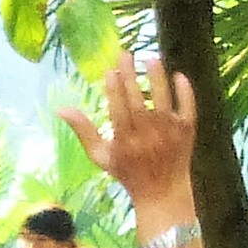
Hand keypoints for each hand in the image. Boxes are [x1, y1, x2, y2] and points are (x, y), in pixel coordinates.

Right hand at [67, 54, 196, 222]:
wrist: (163, 193)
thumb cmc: (127, 173)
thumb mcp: (100, 155)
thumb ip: (83, 130)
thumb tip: (60, 108)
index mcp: (125, 139)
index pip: (118, 109)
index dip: (114, 89)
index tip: (110, 71)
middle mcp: (147, 134)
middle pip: (137, 100)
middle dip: (130, 76)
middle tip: (125, 54)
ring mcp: (169, 132)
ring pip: (163, 100)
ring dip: (157, 78)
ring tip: (151, 58)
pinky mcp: (187, 132)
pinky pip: (188, 108)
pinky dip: (185, 93)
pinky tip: (179, 75)